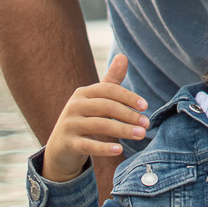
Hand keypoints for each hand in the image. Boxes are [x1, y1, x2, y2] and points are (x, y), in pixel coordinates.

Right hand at [43, 54, 148, 181]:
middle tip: (147, 124)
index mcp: (83, 93)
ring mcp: (69, 124)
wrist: (60, 148)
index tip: (146, 106)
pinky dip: (104, 148)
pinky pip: (88, 145)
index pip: (109, 90)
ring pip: (100, 125)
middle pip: (106, 107)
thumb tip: (123, 55)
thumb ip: (111, 81)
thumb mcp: (97, 100)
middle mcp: (74, 106)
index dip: (128, 96)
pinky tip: (120, 150)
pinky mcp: (67, 143)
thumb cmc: (86, 120)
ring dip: (123, 130)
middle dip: (129, 115)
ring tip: (141, 135)